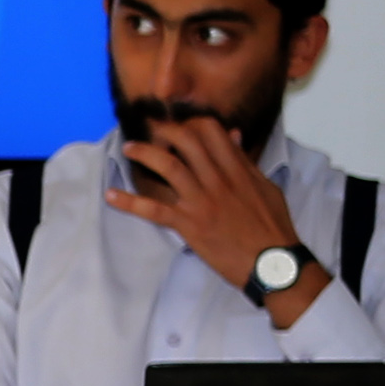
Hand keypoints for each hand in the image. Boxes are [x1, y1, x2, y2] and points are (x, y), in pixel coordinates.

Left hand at [101, 111, 320, 324]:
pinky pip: (154, 210)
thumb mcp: (266, 188)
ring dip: (145, 154)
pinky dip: (130, 202)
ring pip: (169, 167)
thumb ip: (246, 162)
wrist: (273, 262)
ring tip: (129, 148)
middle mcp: (218, 180)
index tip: (180, 125)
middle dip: (165, 130)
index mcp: (238, 170)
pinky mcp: (189, 225)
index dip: (192, 123)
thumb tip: (233, 136)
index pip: (211, 132)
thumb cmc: (273, 227)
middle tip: (151, 130)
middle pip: (187, 142)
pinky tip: (111, 195)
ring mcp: (202, 201)